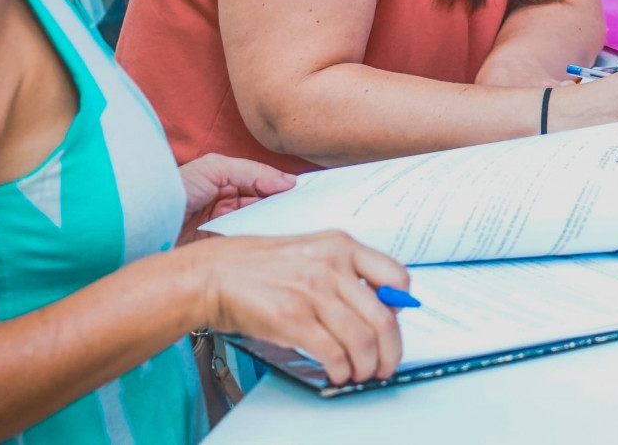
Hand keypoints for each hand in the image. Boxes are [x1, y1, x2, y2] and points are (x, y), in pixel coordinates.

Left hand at [178, 153, 296, 243]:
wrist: (145, 223)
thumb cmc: (174, 189)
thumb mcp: (215, 168)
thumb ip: (252, 171)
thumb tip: (288, 182)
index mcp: (226, 184)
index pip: (263, 185)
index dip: (282, 188)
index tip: (306, 192)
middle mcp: (227, 206)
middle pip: (264, 206)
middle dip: (282, 207)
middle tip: (305, 210)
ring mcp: (224, 229)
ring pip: (258, 226)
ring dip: (272, 225)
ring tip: (294, 224)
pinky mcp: (219, 250)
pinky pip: (245, 245)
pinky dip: (258, 242)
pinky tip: (273, 240)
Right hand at [190, 230, 407, 385]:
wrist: (214, 274)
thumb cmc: (260, 266)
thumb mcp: (312, 251)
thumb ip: (345, 271)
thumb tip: (379, 305)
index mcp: (341, 245)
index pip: (396, 275)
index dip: (403, 306)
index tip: (396, 322)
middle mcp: (332, 266)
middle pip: (384, 317)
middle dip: (391, 350)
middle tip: (387, 364)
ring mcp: (313, 292)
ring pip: (362, 339)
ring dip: (368, 365)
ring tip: (363, 372)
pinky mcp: (293, 319)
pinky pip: (333, 352)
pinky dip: (343, 369)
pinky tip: (339, 373)